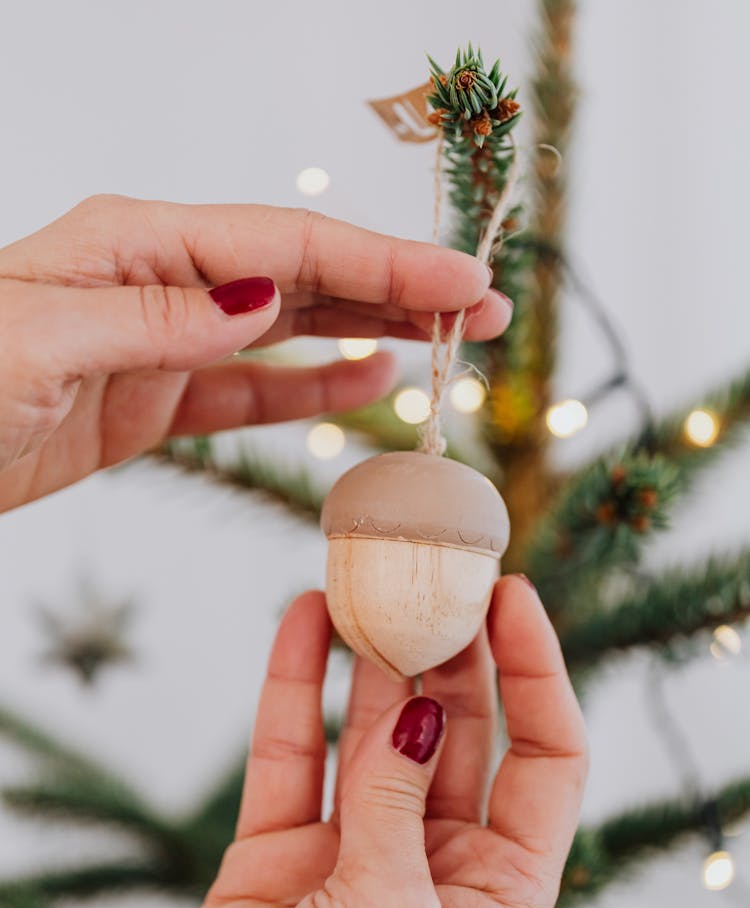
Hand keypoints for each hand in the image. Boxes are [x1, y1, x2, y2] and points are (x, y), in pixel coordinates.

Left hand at [0, 196, 510, 509]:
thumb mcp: (41, 338)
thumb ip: (156, 318)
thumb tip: (258, 303)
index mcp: (140, 243)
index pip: (287, 247)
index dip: (382, 262)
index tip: (461, 282)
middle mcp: (166, 282)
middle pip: (307, 277)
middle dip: (400, 289)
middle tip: (485, 308)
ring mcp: (169, 341)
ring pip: (293, 329)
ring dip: (373, 330)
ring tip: (448, 340)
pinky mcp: (159, 402)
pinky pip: (255, 392)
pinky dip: (314, 387)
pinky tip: (367, 380)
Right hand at [137, 576, 586, 907]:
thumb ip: (394, 797)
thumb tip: (420, 703)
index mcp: (501, 888)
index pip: (546, 757)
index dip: (538, 672)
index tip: (513, 595)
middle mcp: (435, 859)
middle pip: (459, 729)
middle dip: (450, 649)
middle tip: (435, 573)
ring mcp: (354, 850)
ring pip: (373, 729)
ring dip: (372, 655)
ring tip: (368, 576)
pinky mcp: (280, 851)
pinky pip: (293, 753)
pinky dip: (297, 687)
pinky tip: (303, 621)